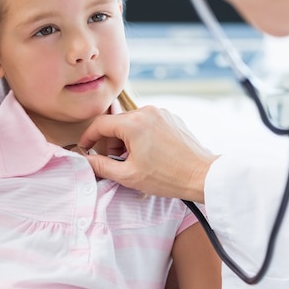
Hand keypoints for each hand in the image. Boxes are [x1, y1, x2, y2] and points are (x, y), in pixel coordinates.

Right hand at [79, 105, 216, 201]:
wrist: (202, 175)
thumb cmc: (168, 177)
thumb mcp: (128, 175)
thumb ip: (101, 166)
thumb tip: (85, 160)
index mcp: (134, 123)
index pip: (100, 124)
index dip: (89, 137)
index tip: (86, 149)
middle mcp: (147, 111)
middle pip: (117, 123)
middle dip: (112, 142)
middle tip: (117, 163)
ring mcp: (161, 113)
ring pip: (132, 123)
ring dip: (127, 139)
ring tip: (136, 160)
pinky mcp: (171, 118)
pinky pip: (148, 123)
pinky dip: (142, 136)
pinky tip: (150, 154)